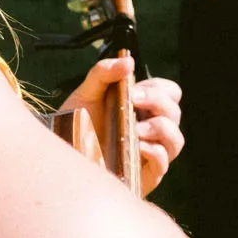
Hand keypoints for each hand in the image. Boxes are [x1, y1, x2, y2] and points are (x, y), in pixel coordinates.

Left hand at [56, 62, 183, 193]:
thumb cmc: (76, 125)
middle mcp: (150, 130)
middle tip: (132, 100)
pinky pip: (163, 163)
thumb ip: (104, 73)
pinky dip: (154, 152)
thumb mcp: (86, 93)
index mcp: (143, 109)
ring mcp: (149, 154)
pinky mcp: (143, 176)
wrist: (61, 152)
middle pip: (175, 113)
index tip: (134, 90)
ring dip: (161, 128)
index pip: (170, 94)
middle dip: (157, 102)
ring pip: (176, 140)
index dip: (158, 88)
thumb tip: (128, 61)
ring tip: (137, 127)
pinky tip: (136, 145)